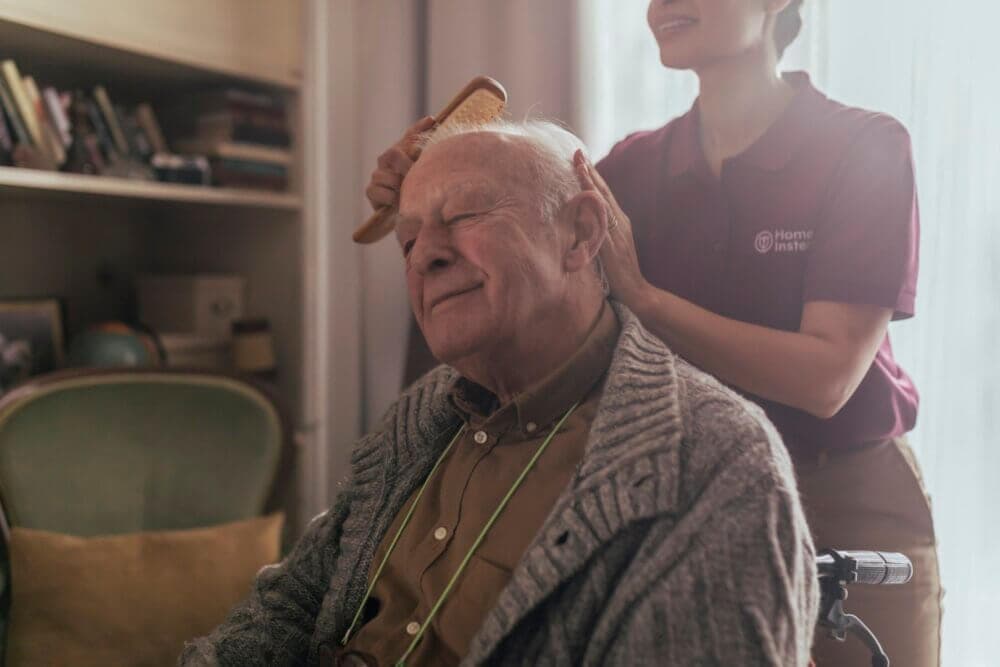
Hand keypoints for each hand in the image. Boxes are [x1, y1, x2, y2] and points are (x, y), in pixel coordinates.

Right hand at [365, 116, 436, 211]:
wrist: (404, 220)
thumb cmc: (415, 199)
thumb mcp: (424, 182)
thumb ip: (429, 164)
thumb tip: (440, 139)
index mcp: (403, 155)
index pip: (410, 136)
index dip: (420, 128)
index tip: (432, 120)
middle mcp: (388, 161)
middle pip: (393, 153)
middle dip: (406, 167)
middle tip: (414, 178)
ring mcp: (378, 175)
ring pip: (387, 175)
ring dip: (399, 187)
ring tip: (406, 196)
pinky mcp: (371, 190)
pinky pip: (379, 190)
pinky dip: (390, 198)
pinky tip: (396, 203)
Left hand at [573, 150, 649, 306]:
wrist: (636, 291)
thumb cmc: (619, 273)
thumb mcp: (605, 248)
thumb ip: (596, 234)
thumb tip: (578, 224)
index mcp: (617, 222)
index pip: (602, 195)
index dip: (591, 176)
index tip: (580, 159)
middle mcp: (620, 222)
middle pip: (603, 191)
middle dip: (590, 171)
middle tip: (577, 152)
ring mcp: (618, 231)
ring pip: (603, 201)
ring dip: (591, 181)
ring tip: (580, 164)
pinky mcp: (614, 242)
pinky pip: (604, 220)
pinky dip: (596, 205)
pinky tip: (588, 193)